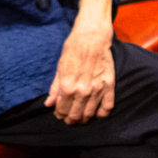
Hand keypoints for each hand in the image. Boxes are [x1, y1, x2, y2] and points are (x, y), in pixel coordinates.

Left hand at [45, 0, 115, 124]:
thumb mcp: (59, 68)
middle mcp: (82, 91)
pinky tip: (96, 111)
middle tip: (70, 117)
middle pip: (76, 116)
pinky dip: (101, 113)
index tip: (60, 113)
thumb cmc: (73, 50)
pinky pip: (107, 108)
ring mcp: (97, 90)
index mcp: (67, 87)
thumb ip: (55, 88)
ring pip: (90, 114)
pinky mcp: (109, 86)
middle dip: (71, 119)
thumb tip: (48, 104)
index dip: (60, 114)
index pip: (62, 111)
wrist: (91, 38)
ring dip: (84, 118)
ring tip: (81, 115)